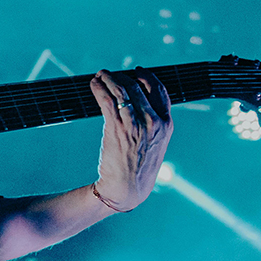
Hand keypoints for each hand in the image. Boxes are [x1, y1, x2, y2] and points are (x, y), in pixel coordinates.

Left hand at [89, 69, 172, 211]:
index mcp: (166, 125)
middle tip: (111, 73)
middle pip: (138, 88)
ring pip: (122, 91)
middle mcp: (154, 122)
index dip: (148, 77)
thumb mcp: (155, 145)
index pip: (160, 91)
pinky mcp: (117, 128)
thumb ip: (153, 126)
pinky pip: (107, 100)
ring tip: (100, 75)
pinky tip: (94, 84)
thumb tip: (140, 107)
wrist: (127, 189)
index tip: (138, 71)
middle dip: (123, 77)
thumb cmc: (139, 169)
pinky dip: (99, 89)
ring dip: (108, 79)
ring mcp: (135, 124)